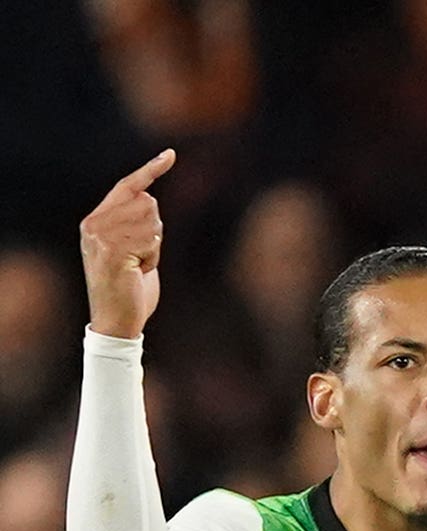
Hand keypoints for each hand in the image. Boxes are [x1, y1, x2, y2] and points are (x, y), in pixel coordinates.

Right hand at [78, 149, 175, 339]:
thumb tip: (149, 198)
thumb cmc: (130, 288)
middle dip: (155, 232)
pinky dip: (152, 257)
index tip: (171, 154)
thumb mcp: (132, 249)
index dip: (150, 170)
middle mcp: (94, 223)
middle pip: (148, 203)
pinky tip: (138, 271)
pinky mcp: (111, 250)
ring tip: (137, 266)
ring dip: (154, 247)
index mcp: (96, 220)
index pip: (127, 186)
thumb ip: (136, 224)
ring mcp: (100, 235)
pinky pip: (150, 239)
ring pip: (152, 221)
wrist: (117, 319)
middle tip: (139, 258)